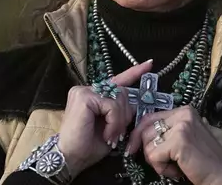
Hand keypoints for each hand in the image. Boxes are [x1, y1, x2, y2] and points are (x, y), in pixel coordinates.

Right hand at [57, 60, 152, 176]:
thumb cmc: (89, 145)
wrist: (71, 158)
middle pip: (122, 92)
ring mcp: (84, 91)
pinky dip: (114, 122)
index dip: (134, 72)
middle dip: (125, 114)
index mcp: (95, 95)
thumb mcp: (112, 126)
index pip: (117, 80)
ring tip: (111, 136)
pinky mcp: (84, 97)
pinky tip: (107, 134)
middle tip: (118, 133)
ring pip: (118, 98)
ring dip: (120, 121)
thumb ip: (121, 112)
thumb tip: (137, 104)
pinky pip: (111, 105)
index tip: (149, 64)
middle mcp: (88, 89)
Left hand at [126, 106, 221, 184]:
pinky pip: (154, 155)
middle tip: (162, 163)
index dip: (138, 134)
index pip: (150, 117)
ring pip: (147, 143)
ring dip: (157, 161)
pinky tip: (177, 170)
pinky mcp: (180, 139)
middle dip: (147, 150)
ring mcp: (182, 125)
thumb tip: (139, 136)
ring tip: (175, 166)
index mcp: (184, 111)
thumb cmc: (203, 162)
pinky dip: (162, 168)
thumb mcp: (184, 140)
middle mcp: (183, 113)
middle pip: (145, 129)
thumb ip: (167, 133)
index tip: (133, 149)